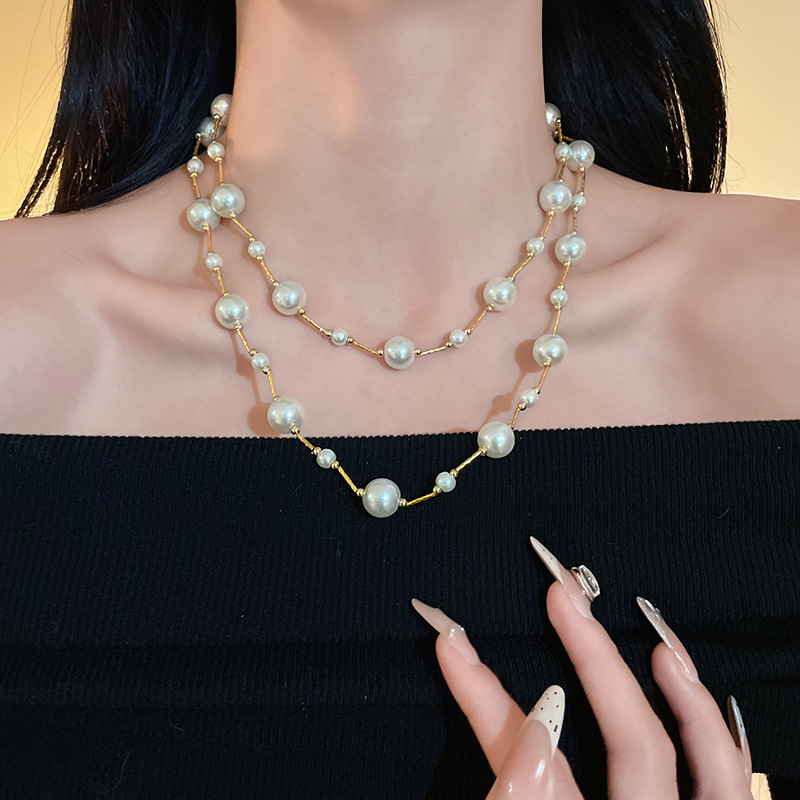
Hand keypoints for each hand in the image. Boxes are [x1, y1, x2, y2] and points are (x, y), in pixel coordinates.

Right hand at [412, 537, 752, 798]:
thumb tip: (531, 724)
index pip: (527, 770)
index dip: (485, 702)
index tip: (450, 643)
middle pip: (634, 748)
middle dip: (595, 660)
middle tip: (562, 590)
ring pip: (717, 774)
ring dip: (689, 699)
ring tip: (662, 640)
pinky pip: (734, 792)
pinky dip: (720, 742)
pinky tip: (697, 699)